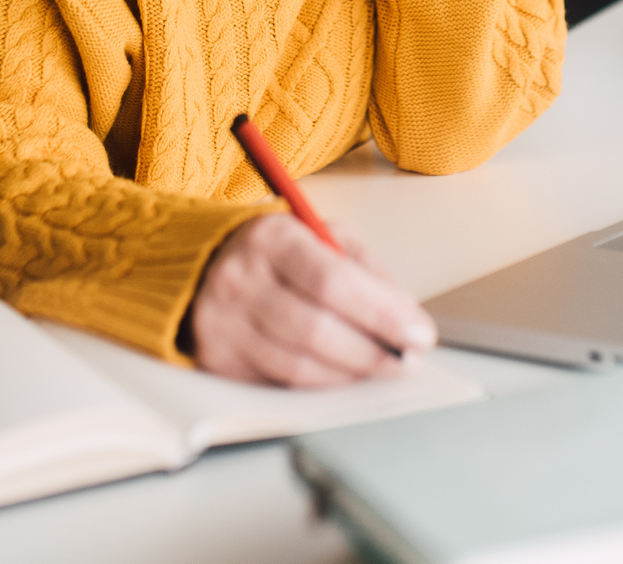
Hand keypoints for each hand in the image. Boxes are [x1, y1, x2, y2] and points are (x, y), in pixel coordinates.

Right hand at [189, 214, 437, 385]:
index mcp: (272, 238)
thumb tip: (406, 314)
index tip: (419, 332)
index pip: (333, 282)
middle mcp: (240, 280)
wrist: (203, 265)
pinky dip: (320, 386)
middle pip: (316, 330)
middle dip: (374, 352)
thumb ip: (365, 269)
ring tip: (383, 368)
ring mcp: (223, 324)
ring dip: (351, 374)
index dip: (381, 313)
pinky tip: (343, 376)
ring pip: (298, 366)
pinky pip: (278, 385)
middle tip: (409, 360)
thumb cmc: (275, 253)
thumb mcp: (321, 237)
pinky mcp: (217, 360)